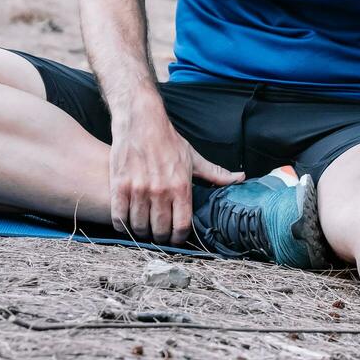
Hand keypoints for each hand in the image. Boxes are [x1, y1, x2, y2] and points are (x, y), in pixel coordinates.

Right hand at [110, 106, 243, 244]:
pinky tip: (126, 221)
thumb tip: (240, 178)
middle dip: (160, 237)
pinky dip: (122, 225)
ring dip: (141, 232)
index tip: (175, 238)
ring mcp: (139, 189)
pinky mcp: (120, 186)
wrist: (141, 121)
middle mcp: (161, 191)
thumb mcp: (194, 158)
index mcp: (181, 187)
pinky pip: (119, 218)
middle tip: (158, 234)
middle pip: (160, 231)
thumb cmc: (168, 141)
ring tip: (143, 227)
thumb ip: (215, 174)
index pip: (182, 226)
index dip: (178, 238)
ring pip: (139, 227)